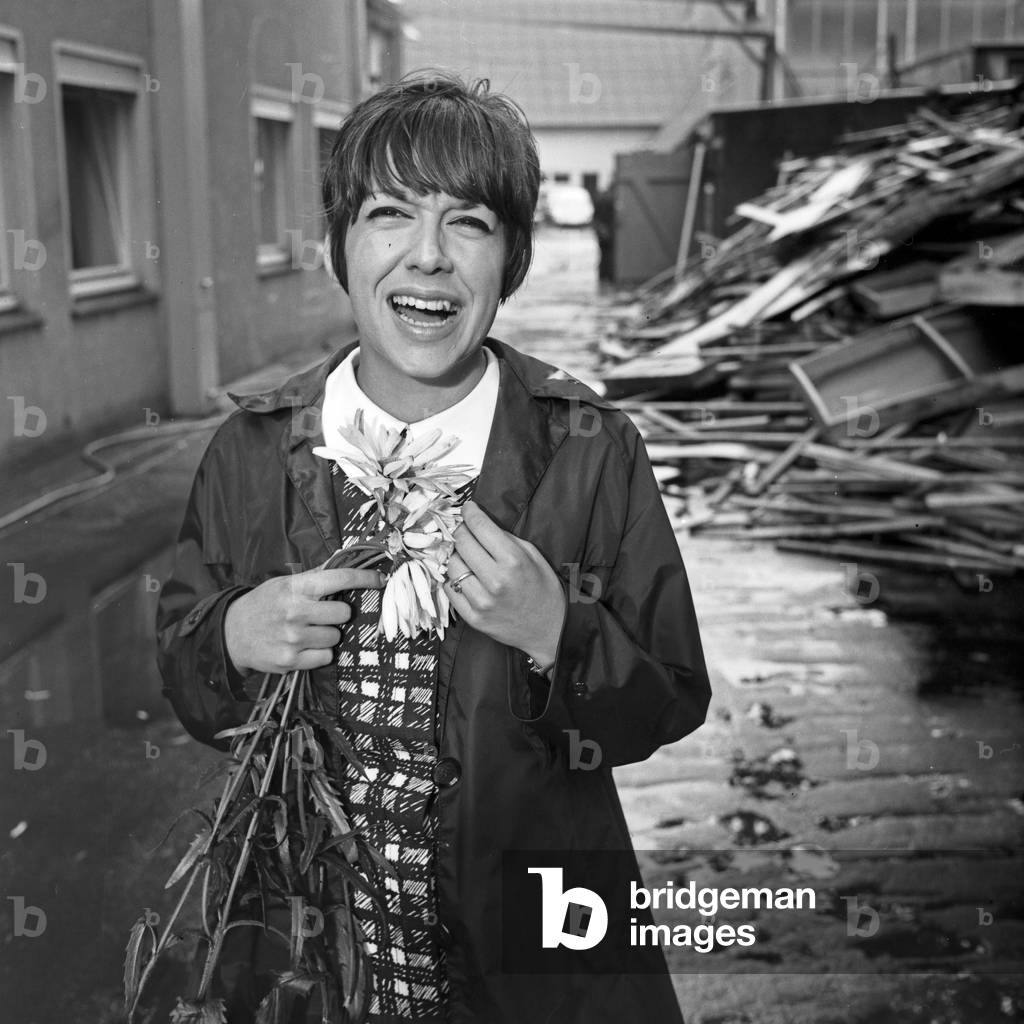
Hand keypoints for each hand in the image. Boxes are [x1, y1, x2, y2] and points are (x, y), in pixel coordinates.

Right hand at [224, 566, 384, 674]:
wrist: (231, 633)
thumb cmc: (265, 604)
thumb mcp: (285, 584)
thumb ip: (315, 576)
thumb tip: (346, 560)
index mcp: (297, 588)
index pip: (340, 578)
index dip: (364, 578)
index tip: (381, 579)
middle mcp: (296, 612)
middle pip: (344, 614)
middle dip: (338, 615)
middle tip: (323, 615)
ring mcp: (293, 638)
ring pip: (335, 638)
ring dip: (327, 635)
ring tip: (307, 632)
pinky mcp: (291, 661)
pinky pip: (326, 657)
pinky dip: (319, 654)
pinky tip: (303, 647)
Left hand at [444, 501, 566, 668]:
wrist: (550, 629)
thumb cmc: (543, 588)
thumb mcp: (533, 555)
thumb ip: (507, 539)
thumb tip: (480, 523)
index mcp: (513, 560)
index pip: (480, 527)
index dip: (470, 512)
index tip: (467, 508)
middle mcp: (495, 580)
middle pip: (461, 543)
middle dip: (461, 531)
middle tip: (464, 530)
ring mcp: (482, 601)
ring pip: (451, 565)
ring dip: (456, 556)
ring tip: (466, 556)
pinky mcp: (473, 618)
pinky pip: (450, 590)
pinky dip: (454, 579)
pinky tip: (464, 576)